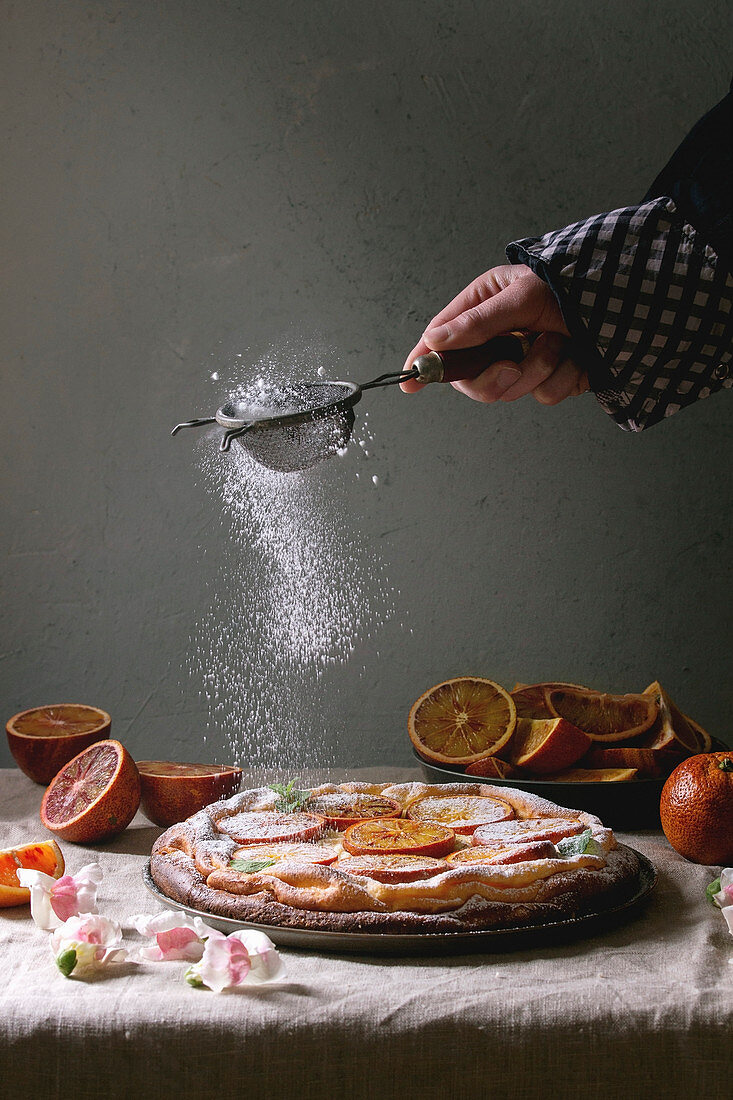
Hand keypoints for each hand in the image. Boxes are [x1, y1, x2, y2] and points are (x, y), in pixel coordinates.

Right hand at [401, 264, 589, 404]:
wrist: (629, 302)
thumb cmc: (572, 285)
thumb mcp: (522, 295)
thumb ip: (479, 322)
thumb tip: (435, 339)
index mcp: (483, 309)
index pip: (442, 339)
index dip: (425, 362)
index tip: (409, 382)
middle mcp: (499, 337)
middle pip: (472, 379)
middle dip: (496, 377)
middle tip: (514, 364)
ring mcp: (524, 360)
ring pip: (510, 391)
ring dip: (539, 370)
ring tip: (559, 343)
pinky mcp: (551, 377)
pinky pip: (544, 394)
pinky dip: (563, 378)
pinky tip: (576, 357)